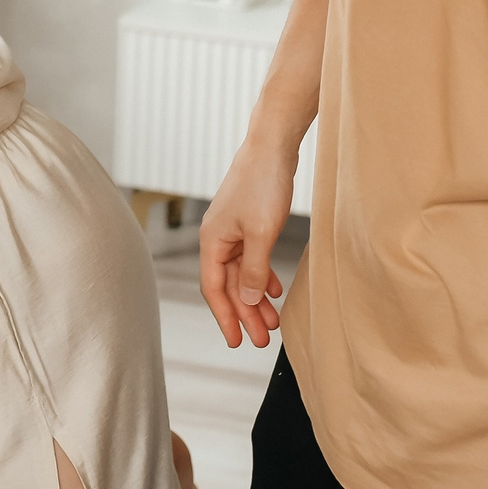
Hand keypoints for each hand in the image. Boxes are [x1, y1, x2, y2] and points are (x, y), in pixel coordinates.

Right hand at [198, 129, 293, 347]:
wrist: (272, 147)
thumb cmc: (262, 184)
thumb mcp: (261, 233)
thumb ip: (254, 269)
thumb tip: (249, 299)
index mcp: (212, 241)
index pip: (214, 288)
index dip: (225, 317)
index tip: (236, 341)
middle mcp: (217, 238)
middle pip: (229, 285)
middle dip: (245, 313)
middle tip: (262, 340)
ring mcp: (233, 230)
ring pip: (242, 274)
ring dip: (256, 298)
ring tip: (273, 321)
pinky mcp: (248, 223)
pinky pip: (252, 259)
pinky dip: (263, 276)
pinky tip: (275, 290)